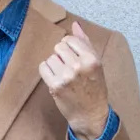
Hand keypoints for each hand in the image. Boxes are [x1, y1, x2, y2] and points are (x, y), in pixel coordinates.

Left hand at [38, 20, 109, 139]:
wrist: (90, 114)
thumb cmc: (94, 88)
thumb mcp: (96, 64)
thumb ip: (85, 43)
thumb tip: (75, 25)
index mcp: (91, 59)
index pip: (70, 40)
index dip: (69, 47)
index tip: (73, 57)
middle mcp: (79, 66)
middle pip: (59, 47)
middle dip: (61, 55)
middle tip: (68, 68)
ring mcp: (66, 76)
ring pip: (51, 57)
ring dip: (55, 64)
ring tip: (64, 75)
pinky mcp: (55, 85)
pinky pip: (43, 67)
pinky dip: (47, 71)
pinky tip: (55, 78)